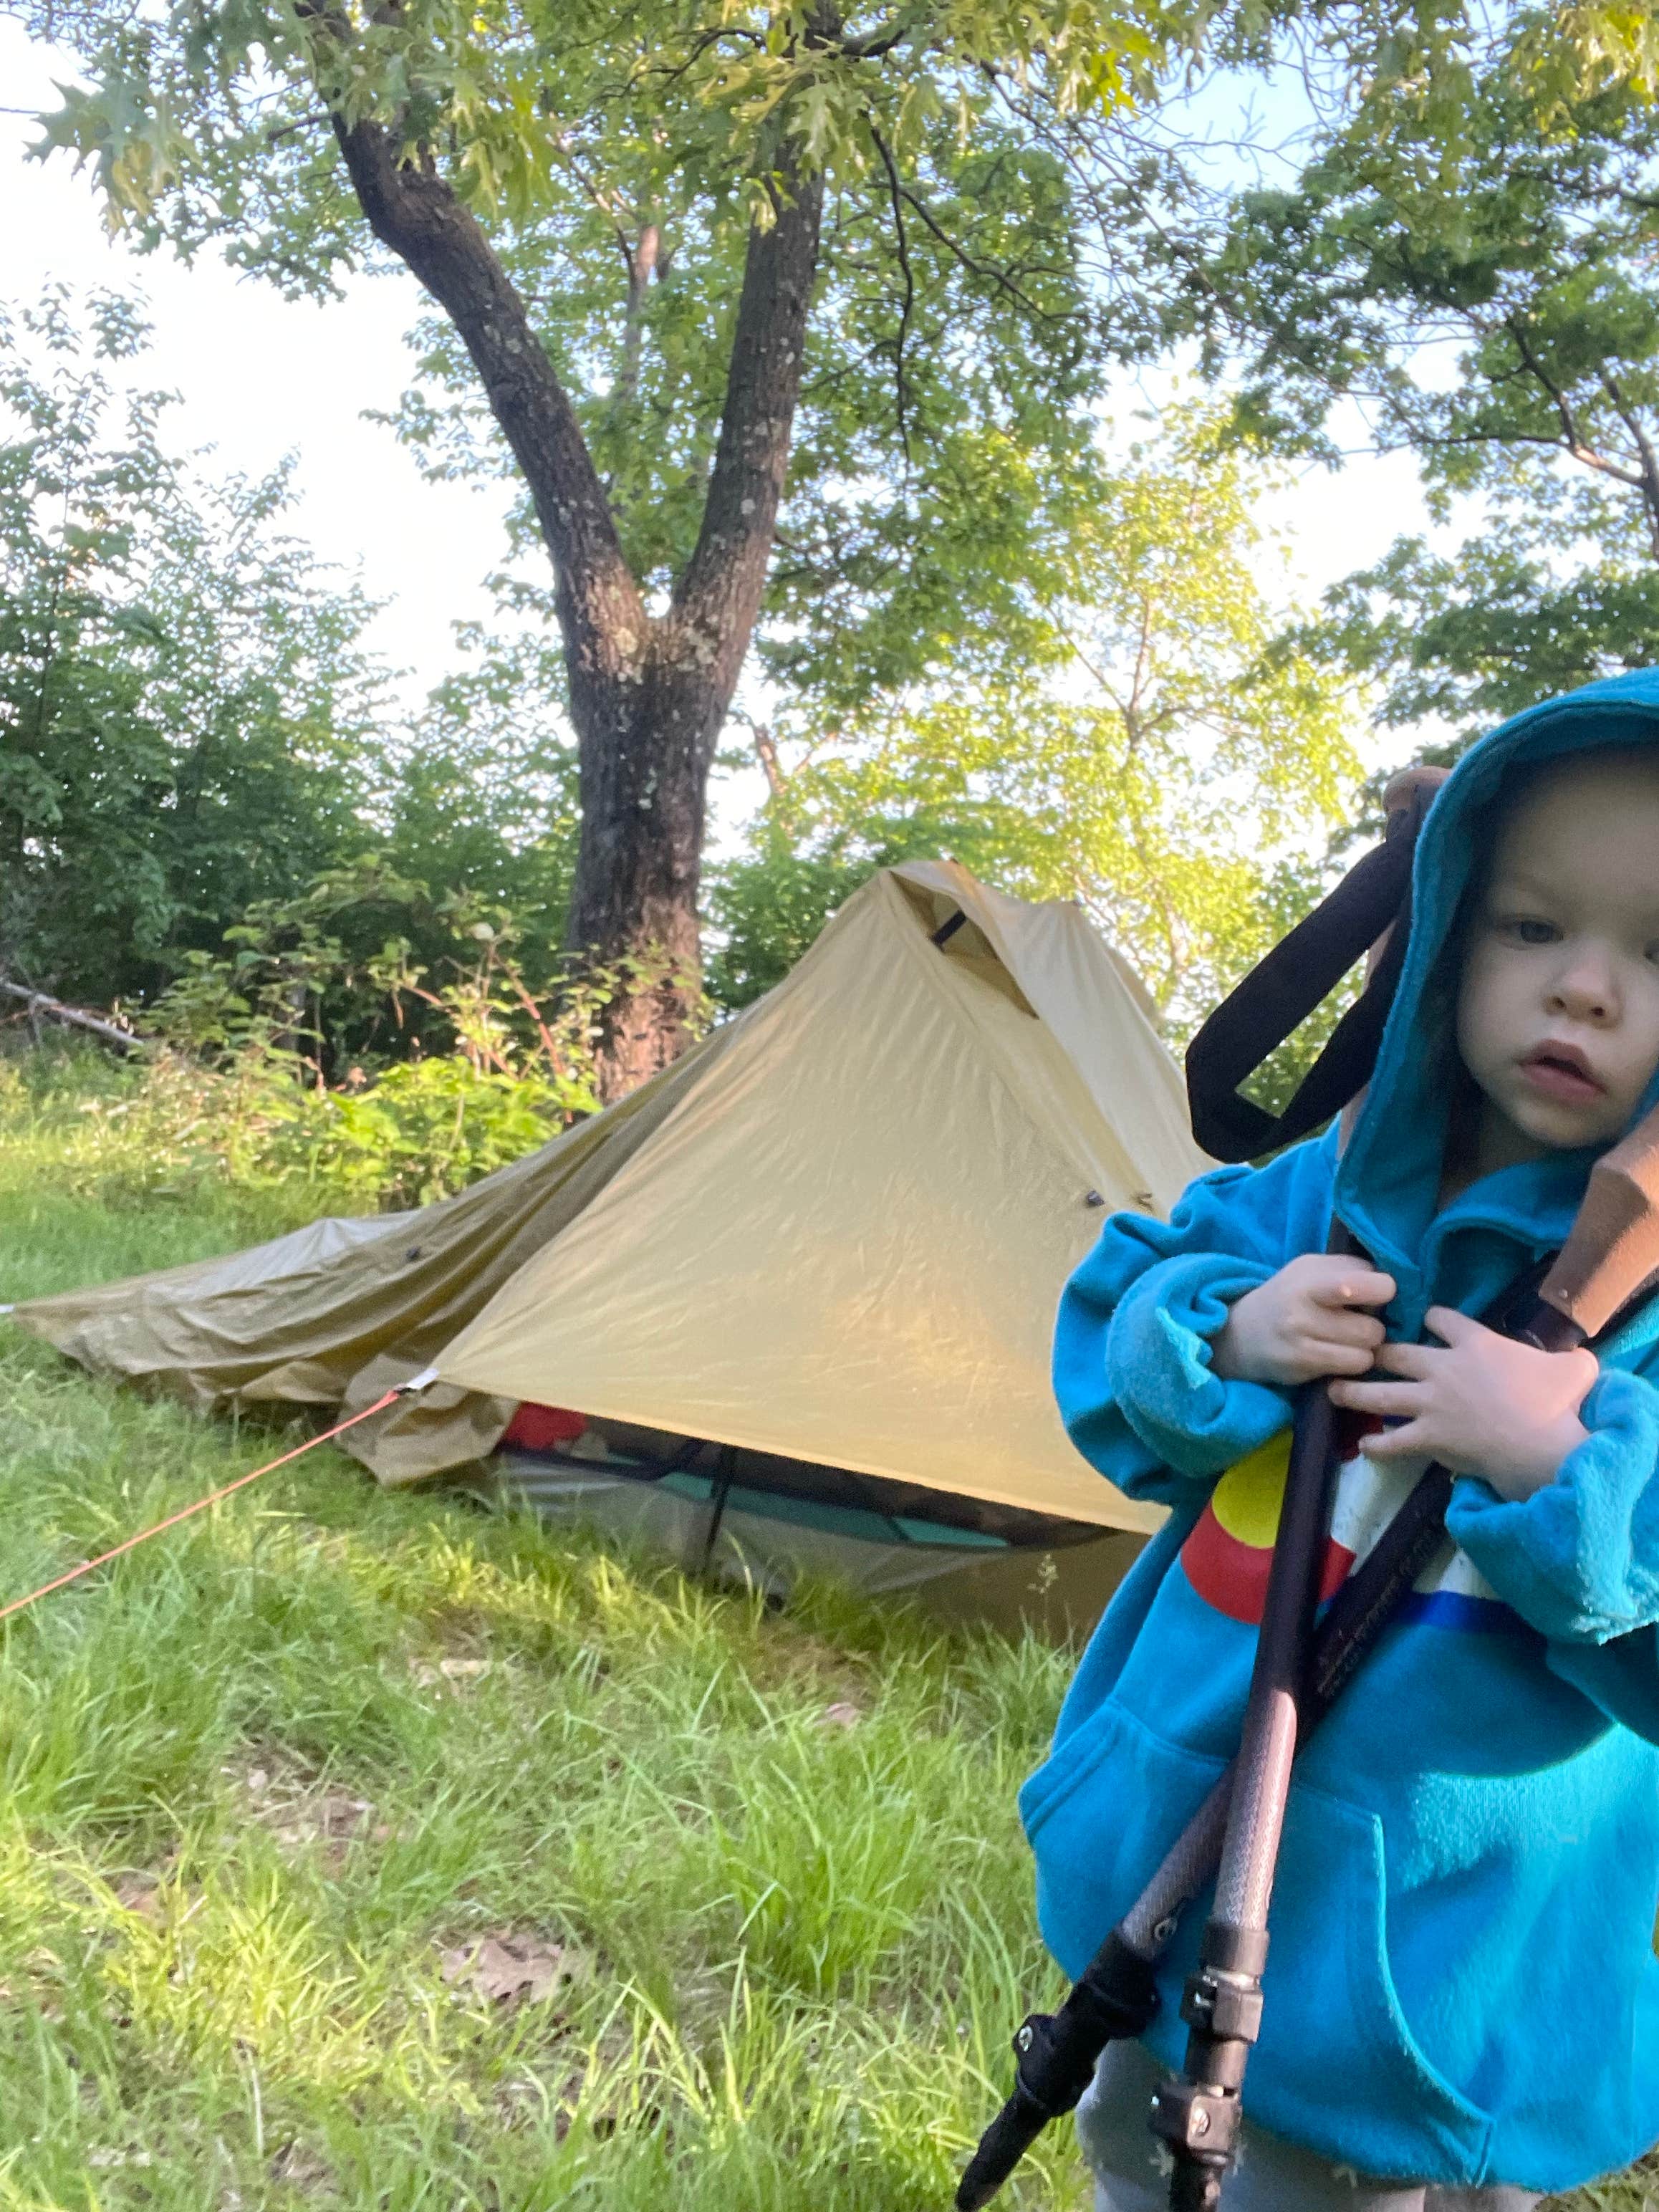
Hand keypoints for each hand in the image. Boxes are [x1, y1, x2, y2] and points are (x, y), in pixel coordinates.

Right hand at [1212, 1254, 1396, 1386]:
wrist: (1242, 1333)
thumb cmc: (1290, 1297)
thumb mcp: (1312, 1270)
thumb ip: (1350, 1270)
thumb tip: (1394, 1285)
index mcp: (1310, 1276)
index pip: (1364, 1283)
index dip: (1383, 1290)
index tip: (1376, 1294)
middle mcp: (1301, 1307)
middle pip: (1372, 1327)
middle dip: (1372, 1327)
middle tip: (1356, 1323)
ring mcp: (1300, 1339)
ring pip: (1366, 1351)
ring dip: (1364, 1348)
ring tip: (1346, 1341)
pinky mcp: (1301, 1366)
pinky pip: (1353, 1368)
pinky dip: (1353, 1363)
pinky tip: (1337, 1355)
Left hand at [1328, 1306, 1597, 1500]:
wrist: (1541, 1445)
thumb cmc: (1557, 1403)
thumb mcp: (1572, 1369)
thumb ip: (1570, 1359)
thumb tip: (1580, 1359)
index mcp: (1476, 1344)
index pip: (1442, 1319)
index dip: (1431, 1317)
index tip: (1423, 1319)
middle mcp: (1444, 1368)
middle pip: (1396, 1353)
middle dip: (1373, 1350)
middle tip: (1355, 1351)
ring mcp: (1431, 1404)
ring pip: (1380, 1393)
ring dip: (1353, 1391)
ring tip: (1332, 1390)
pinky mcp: (1429, 1438)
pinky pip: (1393, 1442)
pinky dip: (1377, 1445)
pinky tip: (1365, 1445)